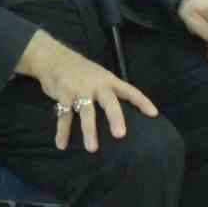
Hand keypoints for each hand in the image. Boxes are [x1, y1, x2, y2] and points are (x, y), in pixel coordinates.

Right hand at [16, 30, 157, 152]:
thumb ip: (108, 92)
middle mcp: (96, 84)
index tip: (153, 114)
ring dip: (89, 130)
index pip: (129, 90)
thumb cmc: (81, 72)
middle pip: (109, 102)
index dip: (141, 101)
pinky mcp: (63, 93)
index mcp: (108, 80)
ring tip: (92, 148)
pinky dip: (62, 131)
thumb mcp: (98, 76)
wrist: (53, 57)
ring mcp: (79, 89)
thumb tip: (121, 117)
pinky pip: (63, 115)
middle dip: (115, 118)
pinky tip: (62, 144)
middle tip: (120, 135)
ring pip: (86, 112)